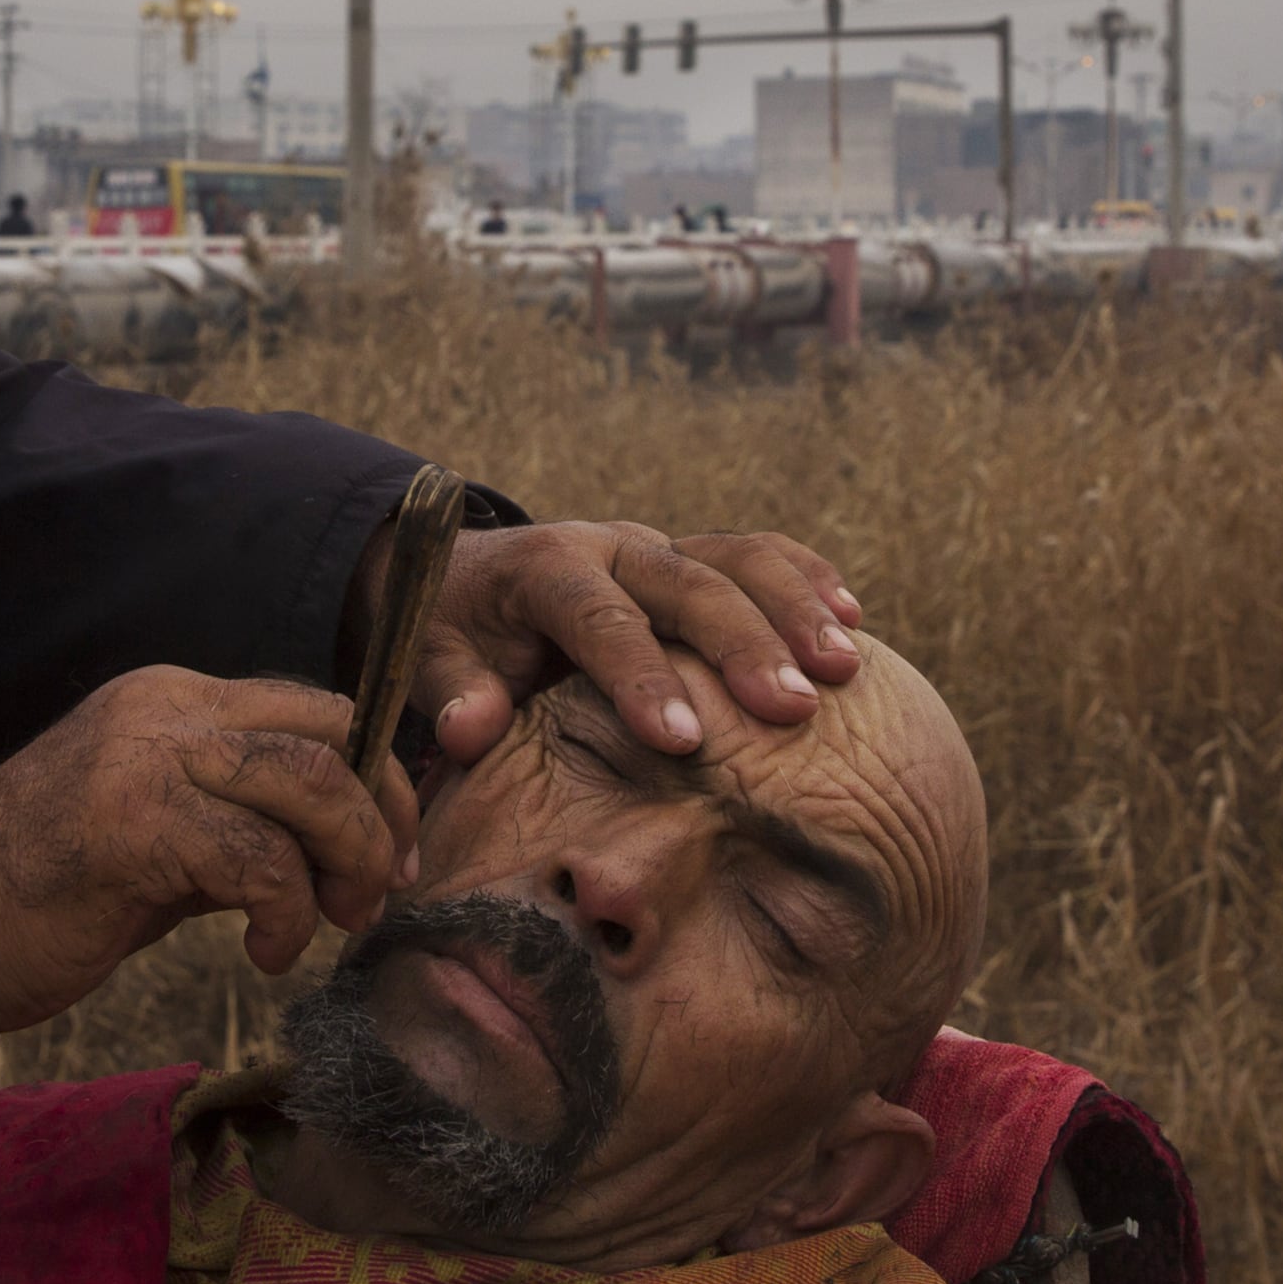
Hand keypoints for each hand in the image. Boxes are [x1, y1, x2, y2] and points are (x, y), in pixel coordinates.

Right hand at [0, 668, 392, 1040]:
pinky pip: (260, 859)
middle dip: (377, 813)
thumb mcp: (155, 836)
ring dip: (346, 862)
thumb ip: (236, 820)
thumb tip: (338, 847)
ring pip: (308, 781)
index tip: (388, 849)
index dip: (371, 777)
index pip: (311, 710)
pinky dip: (288, 914)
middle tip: (378, 890)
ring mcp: (146, 758)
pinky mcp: (134, 822)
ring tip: (330, 924)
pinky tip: (266, 954)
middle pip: (328, 731)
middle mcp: (163, 709)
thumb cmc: (39, 897)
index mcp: (169, 700)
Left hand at [387, 523, 866, 764]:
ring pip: (738, 559)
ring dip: (795, 610)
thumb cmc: (455, 635)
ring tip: (842, 670)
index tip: (680, 739)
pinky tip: (852, 622)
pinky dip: (806, 578)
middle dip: (743, 644)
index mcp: (545, 569)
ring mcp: (659, 544)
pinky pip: (758, 553)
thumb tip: (471, 730)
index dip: (639, 674)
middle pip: (687, 582)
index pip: (599, 616)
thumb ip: (450, 691)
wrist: (470, 579)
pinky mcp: (693, 554)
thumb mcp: (430, 658)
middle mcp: (610, 544)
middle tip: (792, 710)